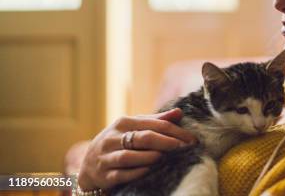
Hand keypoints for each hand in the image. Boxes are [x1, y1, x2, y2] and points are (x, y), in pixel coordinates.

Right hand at [77, 108, 198, 190]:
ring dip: (150, 156)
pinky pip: (121, 174)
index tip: (191, 139)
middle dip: (166, 142)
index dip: (175, 131)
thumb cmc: (119, 142)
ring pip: (129, 156)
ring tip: (166, 157)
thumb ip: (156, 120)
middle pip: (143, 137)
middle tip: (184, 147)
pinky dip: (136, 172)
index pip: (154, 124)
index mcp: (124, 122)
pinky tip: (150, 170)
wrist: (88, 165)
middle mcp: (113, 138)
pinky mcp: (104, 175)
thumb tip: (179, 112)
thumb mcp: (134, 127)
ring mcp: (106, 157)